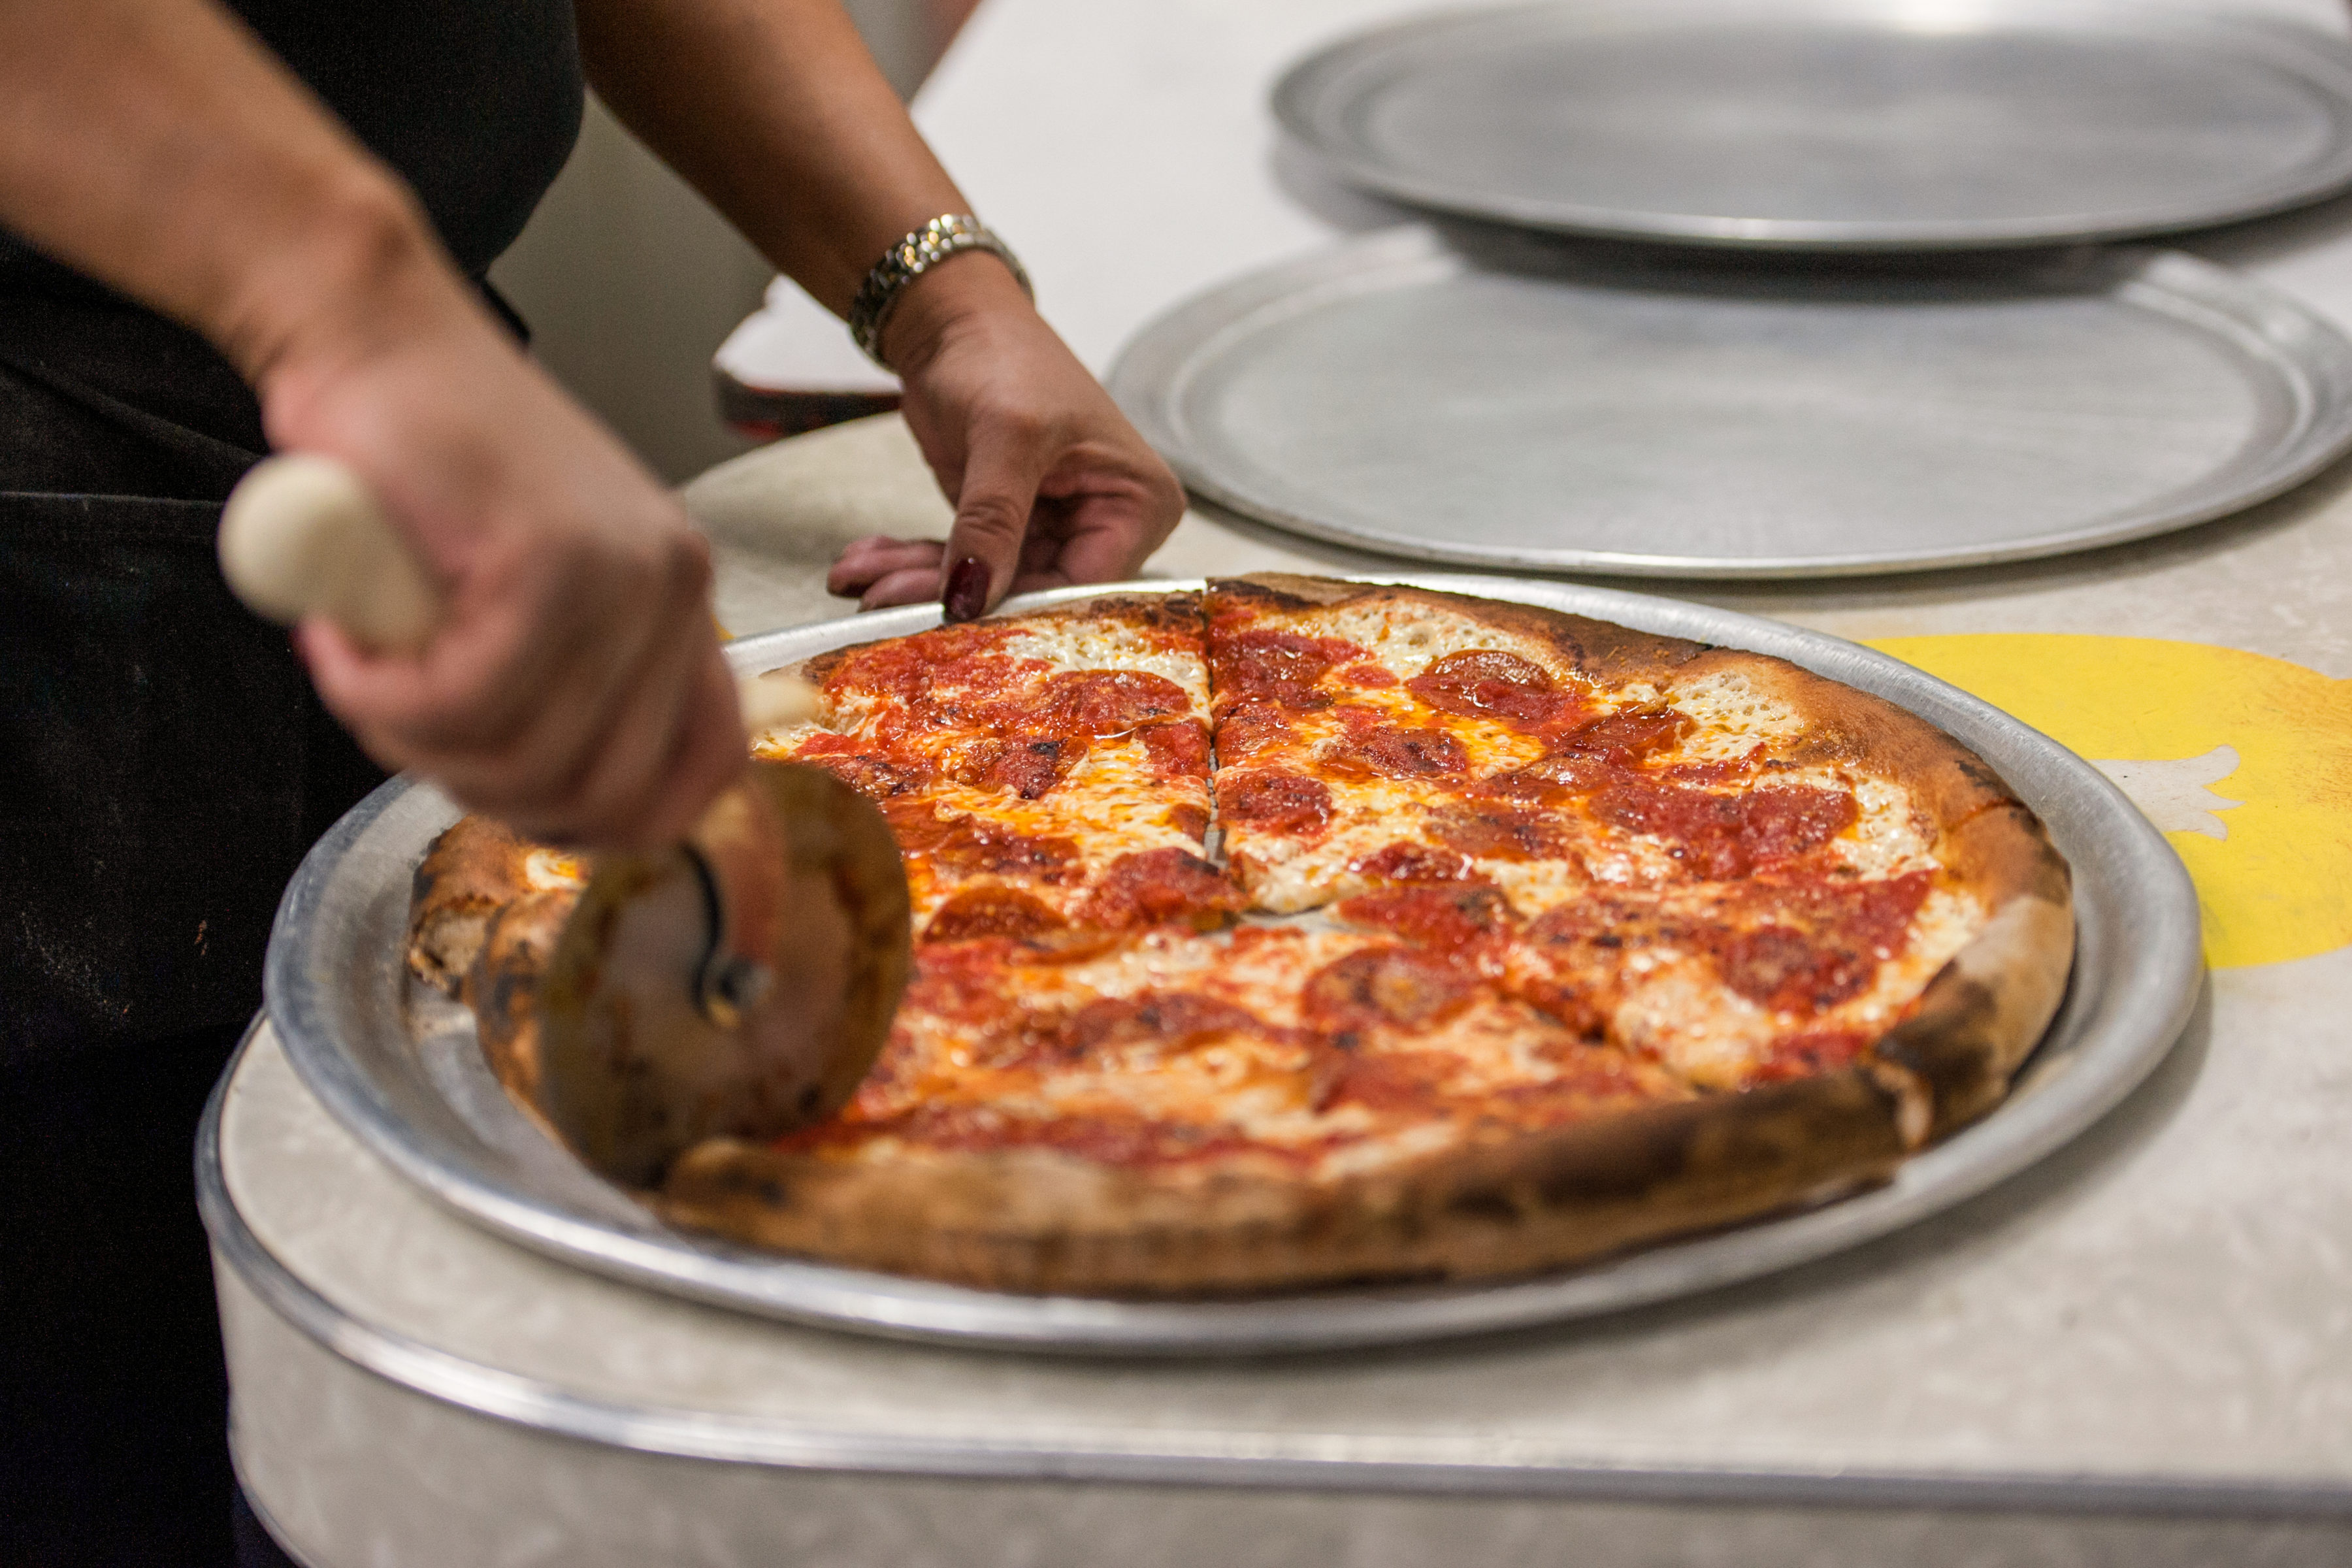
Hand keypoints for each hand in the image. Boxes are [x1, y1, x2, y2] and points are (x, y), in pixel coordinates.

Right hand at [263, 251, 744, 849]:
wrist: (367, 330)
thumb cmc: (426, 461)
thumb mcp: (526, 587)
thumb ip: (568, 678)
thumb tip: (571, 803)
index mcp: (683, 601)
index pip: (708, 770)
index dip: (613, 824)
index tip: (519, 804)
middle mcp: (675, 588)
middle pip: (605, 793)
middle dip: (485, 794)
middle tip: (402, 726)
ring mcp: (621, 574)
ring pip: (524, 758)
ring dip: (412, 742)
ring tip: (361, 667)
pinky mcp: (546, 559)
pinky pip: (458, 705)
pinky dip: (374, 696)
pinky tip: (340, 637)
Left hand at [825, 255, 1183, 616]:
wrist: (951, 318)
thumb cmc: (1003, 354)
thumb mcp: (1006, 436)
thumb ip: (993, 521)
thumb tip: (969, 601)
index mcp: (1138, 503)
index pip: (1085, 584)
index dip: (1019, 608)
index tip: (953, 621)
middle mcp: (1104, 524)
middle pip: (1029, 591)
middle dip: (950, 596)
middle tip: (880, 603)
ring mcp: (1053, 528)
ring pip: (985, 583)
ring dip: (916, 585)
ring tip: (856, 579)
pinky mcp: (1004, 527)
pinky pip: (960, 563)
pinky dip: (911, 565)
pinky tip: (864, 563)